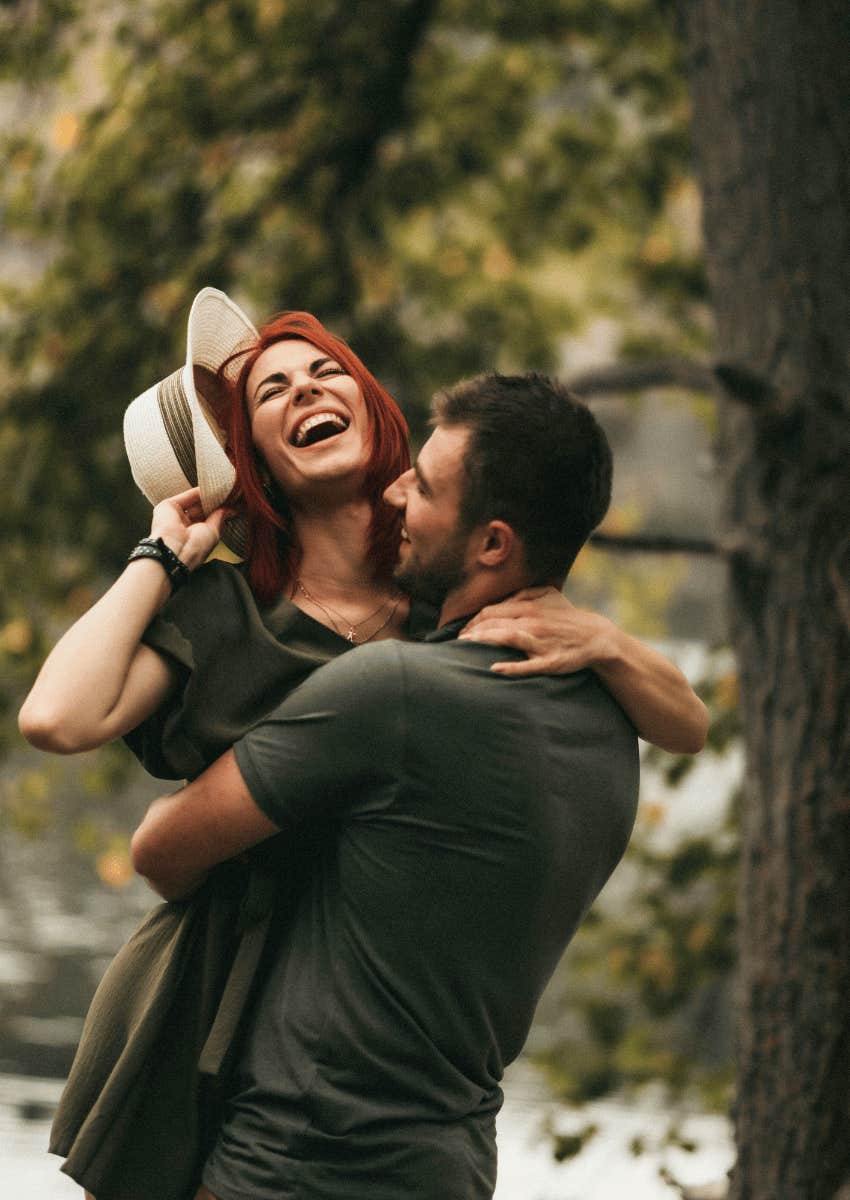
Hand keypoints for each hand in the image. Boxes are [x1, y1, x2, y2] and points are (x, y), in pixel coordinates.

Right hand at [149, 487, 227, 571]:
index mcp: (194, 538)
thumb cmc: (195, 548)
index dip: (218, 513)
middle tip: (227, 495)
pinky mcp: (167, 507)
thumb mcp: (213, 532)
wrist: (175, 550)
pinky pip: (184, 497)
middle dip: (213, 504)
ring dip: (205, 497)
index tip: (230, 505)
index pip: (207, 521)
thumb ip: (219, 518)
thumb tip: (229, 509)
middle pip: (200, 511)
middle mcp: (183, 528)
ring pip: (192, 503)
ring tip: (220, 490)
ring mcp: (175, 517)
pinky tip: (208, 488)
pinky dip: (195, 492)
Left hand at [458, 586, 613, 675]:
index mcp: (530, 607)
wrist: (595, 637)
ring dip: (485, 641)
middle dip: (471, 632)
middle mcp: (533, 623)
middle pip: (495, 624)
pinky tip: (495, 669)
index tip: (460, 631)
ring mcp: (541, 643)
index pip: (491, 612)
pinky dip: (511, 667)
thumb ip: (523, 594)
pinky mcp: (550, 662)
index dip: (472, 621)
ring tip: (466, 647)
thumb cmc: (566, 617)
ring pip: (508, 638)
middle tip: (455, 642)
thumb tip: (501, 600)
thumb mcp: (548, 596)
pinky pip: (528, 665)